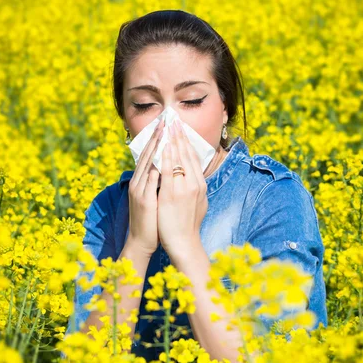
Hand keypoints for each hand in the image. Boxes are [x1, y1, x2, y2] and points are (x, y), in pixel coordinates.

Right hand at [127, 118, 164, 257]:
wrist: (142, 241)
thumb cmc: (151, 220)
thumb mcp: (152, 197)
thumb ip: (156, 182)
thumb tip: (165, 169)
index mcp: (140, 181)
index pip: (148, 155)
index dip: (156, 140)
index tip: (164, 125)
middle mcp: (138, 182)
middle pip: (147, 155)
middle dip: (156, 137)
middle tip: (165, 121)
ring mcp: (140, 190)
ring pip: (148, 164)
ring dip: (156, 147)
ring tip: (165, 132)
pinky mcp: (145, 200)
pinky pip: (151, 180)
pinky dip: (157, 167)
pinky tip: (164, 157)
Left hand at [157, 119, 207, 258]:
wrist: (184, 243)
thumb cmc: (187, 225)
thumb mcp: (195, 203)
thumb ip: (192, 188)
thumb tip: (190, 177)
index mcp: (200, 185)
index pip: (193, 157)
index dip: (186, 141)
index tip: (180, 127)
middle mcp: (195, 184)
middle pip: (187, 154)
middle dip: (179, 135)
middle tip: (173, 119)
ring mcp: (184, 188)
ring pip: (179, 159)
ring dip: (172, 141)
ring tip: (167, 126)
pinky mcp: (172, 194)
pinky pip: (169, 171)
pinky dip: (166, 157)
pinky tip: (163, 146)